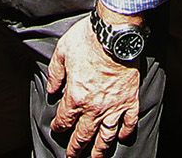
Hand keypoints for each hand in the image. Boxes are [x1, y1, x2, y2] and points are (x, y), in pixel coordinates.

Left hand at [46, 15, 140, 157]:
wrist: (115, 34)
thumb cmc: (88, 40)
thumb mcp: (62, 53)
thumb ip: (55, 74)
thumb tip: (51, 90)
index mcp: (76, 97)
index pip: (64, 120)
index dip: (59, 126)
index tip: (57, 129)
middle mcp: (94, 107)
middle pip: (84, 135)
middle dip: (76, 148)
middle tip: (72, 157)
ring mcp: (114, 106)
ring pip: (106, 136)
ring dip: (99, 150)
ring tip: (95, 157)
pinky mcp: (130, 100)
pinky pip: (128, 122)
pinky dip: (124, 132)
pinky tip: (121, 138)